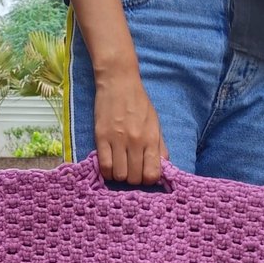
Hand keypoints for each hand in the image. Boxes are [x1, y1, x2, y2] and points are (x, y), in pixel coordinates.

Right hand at [93, 64, 168, 185]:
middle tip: (130, 169)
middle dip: (133, 178)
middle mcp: (136, 141)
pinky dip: (107, 171)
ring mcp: (117, 140)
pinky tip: (110, 164)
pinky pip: (104, 166)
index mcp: (151, 138)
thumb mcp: (155, 123)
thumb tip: (162, 167)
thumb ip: (159, 146)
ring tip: (119, 166)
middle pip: (134, 178)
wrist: (118, 83)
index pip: (152, 174)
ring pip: (119, 175)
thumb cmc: (139, 103)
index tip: (144, 174)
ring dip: (119, 175)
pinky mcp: (101, 137)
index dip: (148, 179)